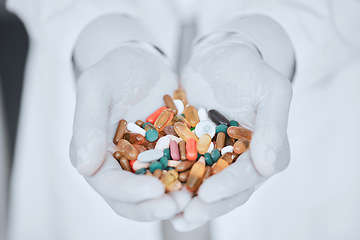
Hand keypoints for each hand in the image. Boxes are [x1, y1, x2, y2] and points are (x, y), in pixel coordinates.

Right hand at [70, 44, 179, 220]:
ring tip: (195, 199)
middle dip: (154, 206)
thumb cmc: (116, 69)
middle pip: (133, 199)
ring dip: (174, 200)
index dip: (130, 192)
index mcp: (96, 154)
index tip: (154, 191)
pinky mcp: (169, 155)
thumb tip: (83, 167)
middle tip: (178, 205)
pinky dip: (190, 181)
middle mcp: (120, 164)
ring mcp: (146, 162)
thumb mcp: (97, 87)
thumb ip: (88, 124)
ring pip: (156, 193)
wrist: (144, 61)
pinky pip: (179, 173)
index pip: (109, 183)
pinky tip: (208, 181)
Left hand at [172, 33, 291, 230]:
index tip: (208, 194)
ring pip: (204, 185)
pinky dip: (171, 181)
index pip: (249, 175)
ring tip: (170, 216)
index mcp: (265, 151)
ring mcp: (216, 157)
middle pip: (227, 190)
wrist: (218, 56)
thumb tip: (269, 168)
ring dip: (188, 203)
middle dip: (207, 205)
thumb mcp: (270, 91)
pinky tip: (156, 192)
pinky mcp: (193, 150)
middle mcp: (241, 160)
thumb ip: (273, 128)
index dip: (230, 187)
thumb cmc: (248, 70)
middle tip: (185, 216)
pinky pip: (182, 168)